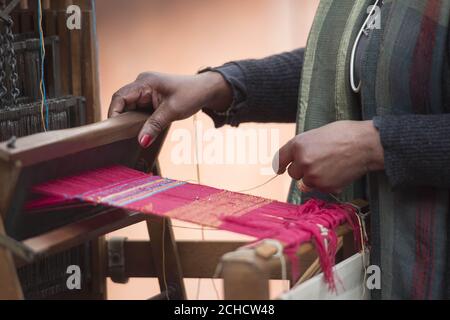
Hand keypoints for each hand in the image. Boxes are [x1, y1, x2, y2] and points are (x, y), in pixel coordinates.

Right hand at [108, 71, 231, 147]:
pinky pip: (138, 110)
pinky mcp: (149, 98)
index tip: (114, 130)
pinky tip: (140, 131)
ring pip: (129, 108)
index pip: (120, 97)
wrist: (205, 90)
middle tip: (122, 137)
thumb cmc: (191, 94)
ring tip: (131, 135)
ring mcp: (145, 91)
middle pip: (122, 103)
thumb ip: (155, 126)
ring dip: (130, 121)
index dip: (114, 113)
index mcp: (144, 82)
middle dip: (122, 119)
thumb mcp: (172, 112)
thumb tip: (141, 142)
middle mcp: (141, 84)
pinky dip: (137, 120)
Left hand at [274, 120, 383, 193]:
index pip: (280, 159)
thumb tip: (297, 162)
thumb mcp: (317, 134)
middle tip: (318, 162)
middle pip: (293, 173)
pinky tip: (339, 172)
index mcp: (298, 145)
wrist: (366, 144)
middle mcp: (302, 161)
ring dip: (315, 177)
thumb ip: (304, 148)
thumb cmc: (345, 134)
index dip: (280, 165)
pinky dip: (328, 183)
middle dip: (302, 170)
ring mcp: (313, 176)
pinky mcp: (325, 187)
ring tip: (332, 165)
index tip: (280, 169)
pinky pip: (321, 188)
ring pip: (307, 182)